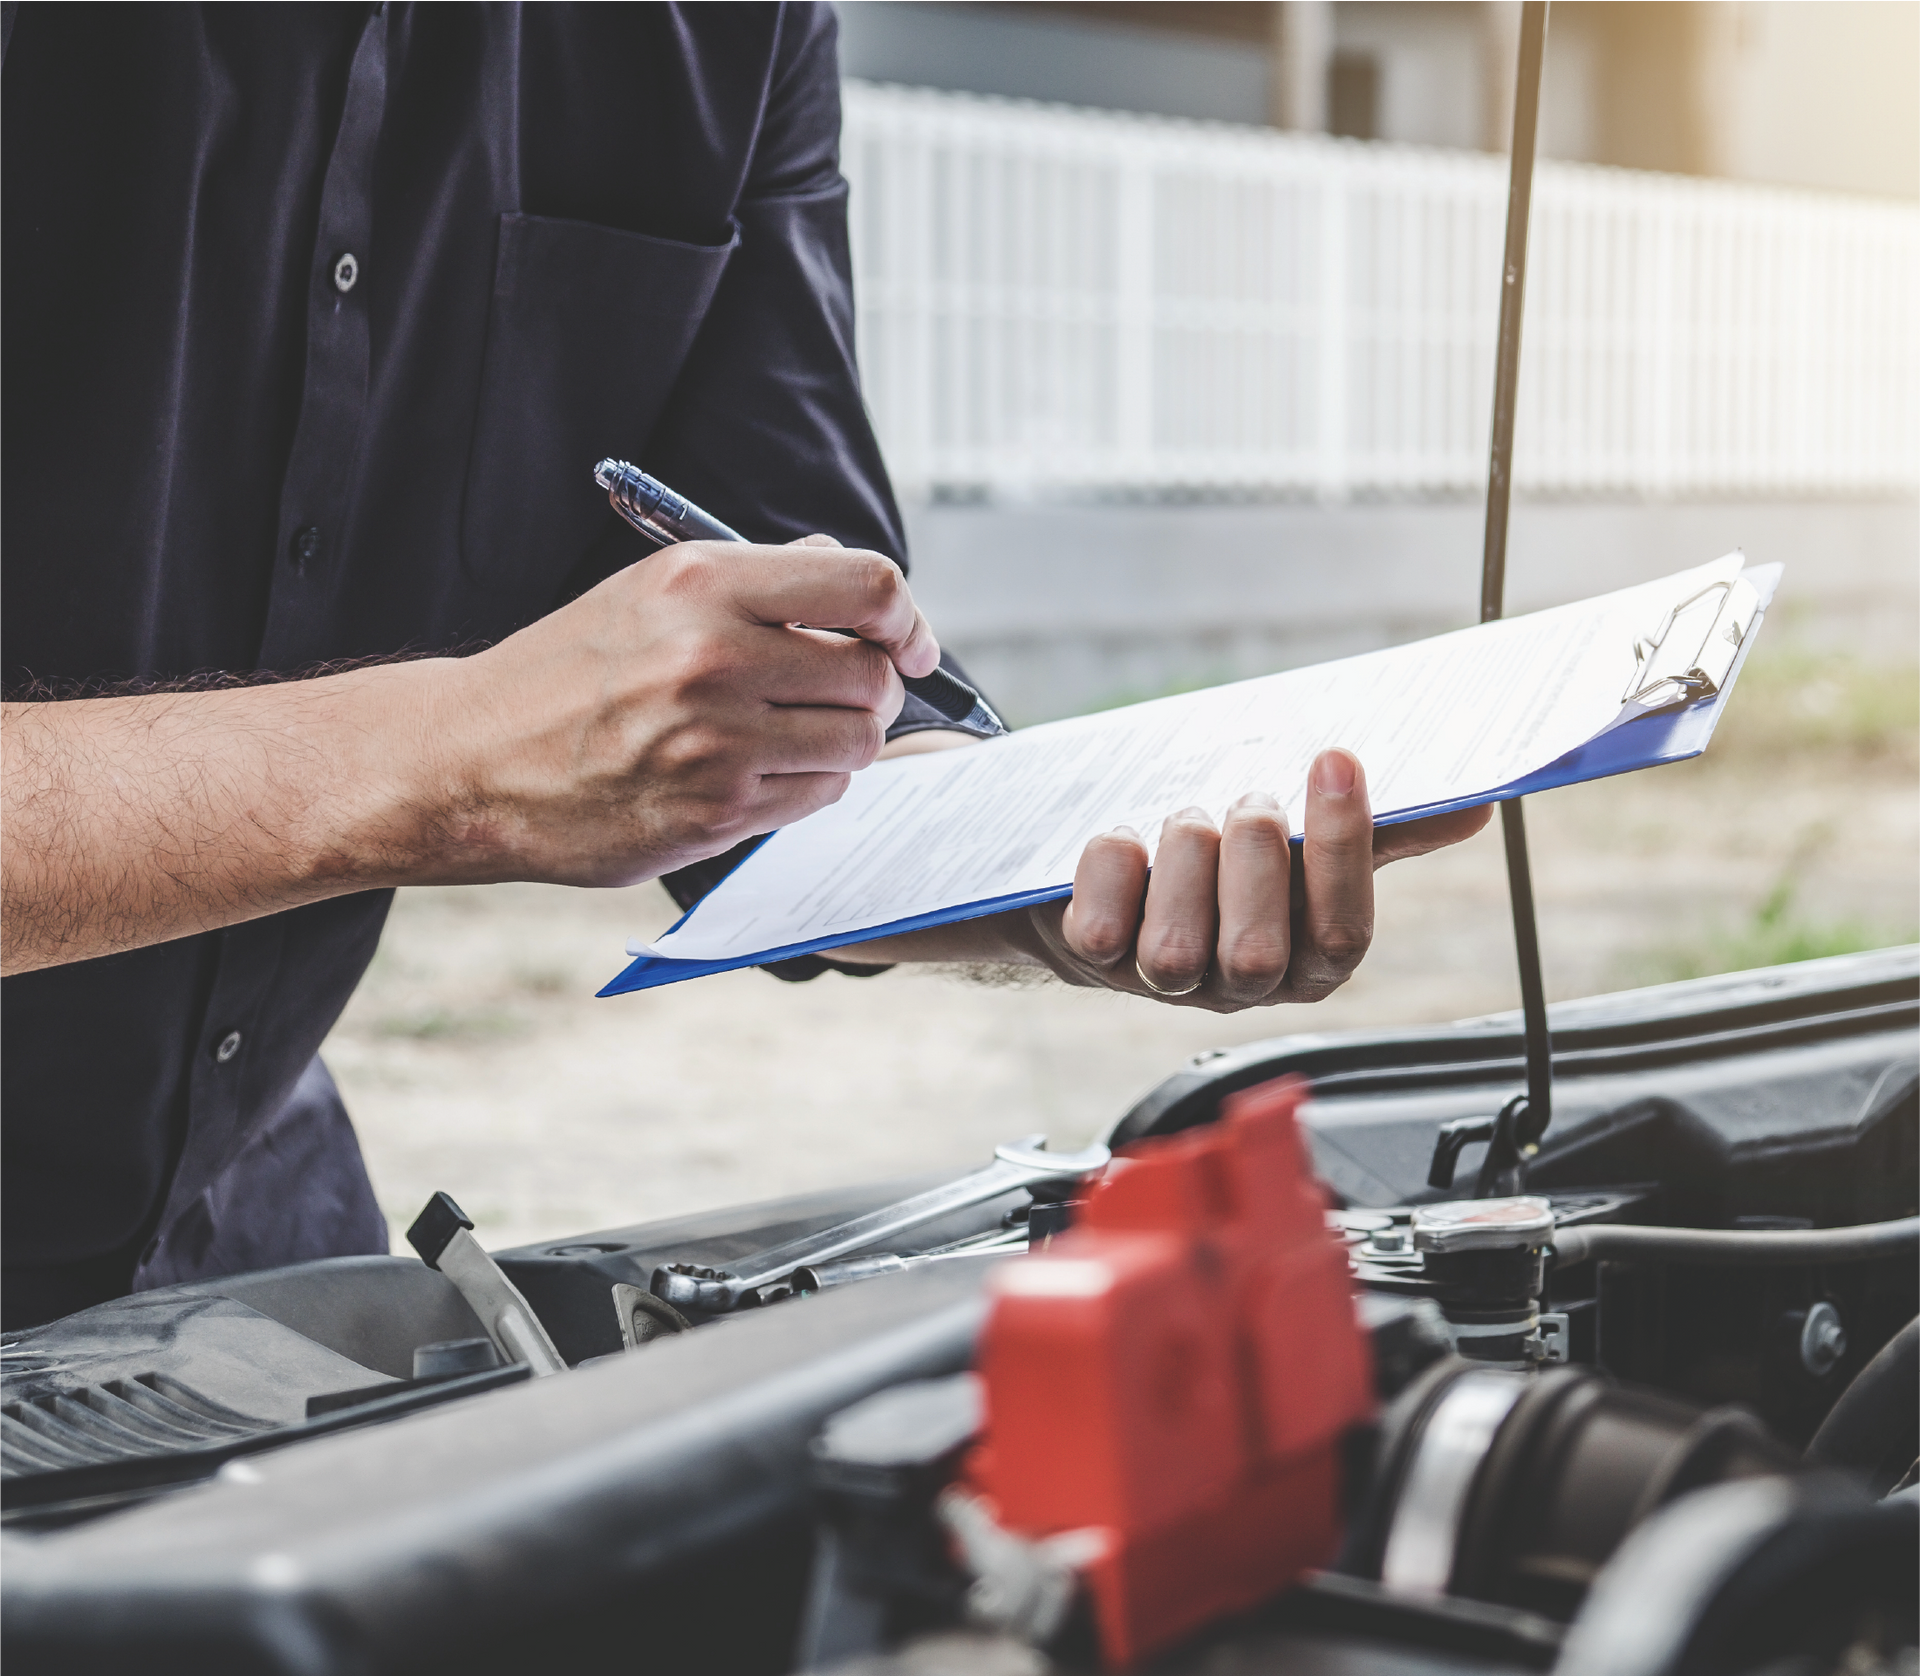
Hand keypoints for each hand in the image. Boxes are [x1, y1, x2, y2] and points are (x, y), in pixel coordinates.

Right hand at [423, 537, 937, 886]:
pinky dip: (807, 786)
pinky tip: (758, 772)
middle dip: (871, 687)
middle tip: (836, 694)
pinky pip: (818, 797)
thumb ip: (756, 579)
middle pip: (872, 674)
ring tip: (789, 734)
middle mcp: (714, 658)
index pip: (866, 587)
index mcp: (703, 584)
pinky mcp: (713, 813)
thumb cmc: (568, 672)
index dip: (906, 619)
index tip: (909, 642)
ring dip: (843, 741)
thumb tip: (843, 570)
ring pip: (858, 742)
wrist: (473, 761)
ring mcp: (715, 743)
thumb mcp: (650, 592)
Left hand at [1020, 749, 1489, 1011]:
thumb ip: (1381, 832)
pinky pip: (1100, 929)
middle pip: (1259, 954)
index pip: (1343, 933)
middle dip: (1254, 861)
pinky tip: (1124, 842)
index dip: (1342, 847)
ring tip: (1185, 821)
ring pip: (1176, 949)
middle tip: (1247, 802)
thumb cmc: (1225, 855)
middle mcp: (1239, 983)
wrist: (1115, 871)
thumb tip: (1475, 807)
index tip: (1335, 759)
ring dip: (1184, 859)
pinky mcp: (1093, 961)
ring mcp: (1162, 981)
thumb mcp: (1304, 841)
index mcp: (1307, 958)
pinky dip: (1110, 866)